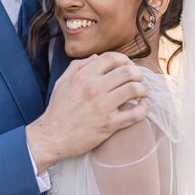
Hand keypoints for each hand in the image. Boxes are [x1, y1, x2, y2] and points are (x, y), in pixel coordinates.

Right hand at [26, 52, 147, 171]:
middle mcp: (93, 88)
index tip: (128, 65)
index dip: (124, 59)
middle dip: (137, 73)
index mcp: (83, 76)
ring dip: (143, 89)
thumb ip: (78, 66)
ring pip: (134, 89)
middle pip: (127, 72)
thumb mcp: (63, 82)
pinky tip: (141, 107)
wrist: (52, 137)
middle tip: (138, 79)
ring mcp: (102, 106)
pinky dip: (143, 109)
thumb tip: (96, 58)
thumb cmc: (57, 110)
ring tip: (142, 92)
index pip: (111, 58)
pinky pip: (135, 114)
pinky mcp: (109, 125)